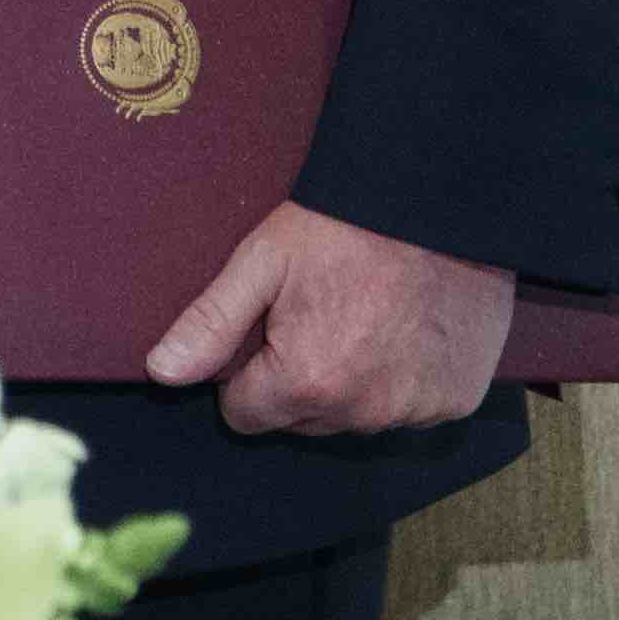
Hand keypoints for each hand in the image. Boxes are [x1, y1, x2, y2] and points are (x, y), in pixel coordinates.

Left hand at [144, 202, 512, 436]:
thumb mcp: (263, 261)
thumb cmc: (345, 225)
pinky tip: (408, 330)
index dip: (248, 374)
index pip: (246, 415)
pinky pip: (413, 409)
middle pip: (302, 421)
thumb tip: (161, 373)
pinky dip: (406, 380)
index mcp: (306, 381)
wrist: (440, 198)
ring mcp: (416, 410)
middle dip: (300, 381)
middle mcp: (362, 410)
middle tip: (320, 315)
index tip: (270, 330)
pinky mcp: (457, 400)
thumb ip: (210, 323)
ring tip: (368, 318)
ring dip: (354, 384)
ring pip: (357, 417)